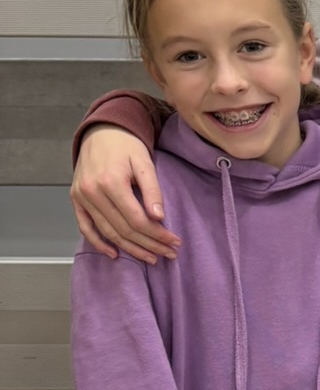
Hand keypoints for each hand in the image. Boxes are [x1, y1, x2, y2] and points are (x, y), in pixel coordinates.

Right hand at [72, 126, 179, 262]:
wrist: (101, 132)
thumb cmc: (126, 146)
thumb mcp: (145, 163)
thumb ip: (152, 190)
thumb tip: (158, 218)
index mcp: (111, 182)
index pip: (137, 220)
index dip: (157, 235)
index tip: (174, 242)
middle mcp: (92, 192)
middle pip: (124, 230)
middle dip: (149, 244)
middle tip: (169, 254)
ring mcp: (81, 197)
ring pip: (108, 232)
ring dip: (130, 249)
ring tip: (151, 257)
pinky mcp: (76, 200)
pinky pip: (85, 227)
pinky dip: (98, 243)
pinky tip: (115, 254)